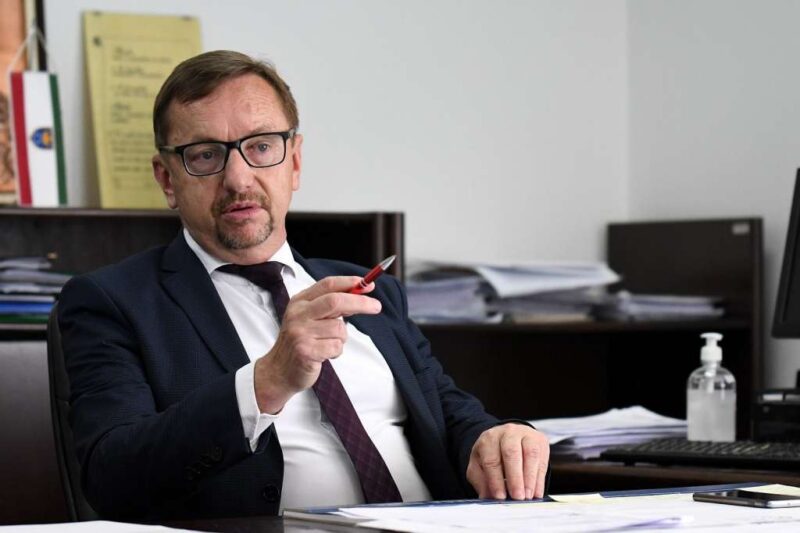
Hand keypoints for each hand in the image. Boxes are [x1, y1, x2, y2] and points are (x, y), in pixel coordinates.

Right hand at [253, 276, 379, 412]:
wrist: (279, 370)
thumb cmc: (301, 342)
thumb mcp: (311, 318)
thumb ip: (331, 306)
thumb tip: (360, 295)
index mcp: (300, 301)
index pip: (328, 284)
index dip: (350, 283)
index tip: (368, 284)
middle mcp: (298, 314)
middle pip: (336, 301)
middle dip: (360, 303)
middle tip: (377, 306)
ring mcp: (300, 332)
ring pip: (339, 328)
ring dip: (341, 338)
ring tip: (327, 344)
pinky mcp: (305, 351)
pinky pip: (336, 347)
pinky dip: (336, 351)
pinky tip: (323, 354)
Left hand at [466, 424, 549, 499]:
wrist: (508, 437)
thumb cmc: (493, 454)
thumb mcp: (480, 465)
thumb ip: (482, 482)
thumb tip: (488, 499)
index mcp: (489, 439)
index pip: (491, 459)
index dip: (495, 479)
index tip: (500, 496)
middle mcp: (507, 432)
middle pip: (511, 453)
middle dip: (515, 477)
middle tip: (517, 497)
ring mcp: (526, 434)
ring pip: (530, 454)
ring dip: (530, 478)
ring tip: (528, 496)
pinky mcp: (540, 440)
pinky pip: (542, 459)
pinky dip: (540, 478)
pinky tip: (536, 492)